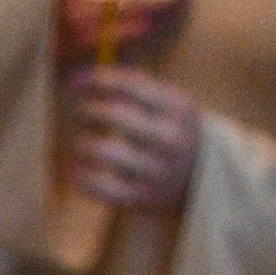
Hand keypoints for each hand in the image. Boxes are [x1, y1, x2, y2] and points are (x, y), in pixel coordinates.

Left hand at [63, 68, 201, 211]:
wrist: (199, 180)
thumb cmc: (168, 132)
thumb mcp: (167, 104)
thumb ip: (131, 88)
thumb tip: (79, 77)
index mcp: (176, 108)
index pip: (131, 85)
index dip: (99, 80)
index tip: (76, 82)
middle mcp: (168, 138)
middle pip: (116, 115)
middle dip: (89, 110)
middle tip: (80, 113)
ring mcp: (155, 170)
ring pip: (104, 151)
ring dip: (83, 144)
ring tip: (79, 144)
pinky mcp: (141, 197)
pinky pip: (101, 186)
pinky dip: (82, 177)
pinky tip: (76, 170)